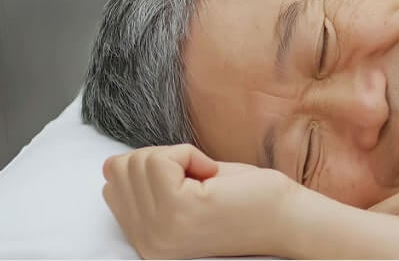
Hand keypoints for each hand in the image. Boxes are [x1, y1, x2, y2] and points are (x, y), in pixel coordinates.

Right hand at [101, 144, 302, 258]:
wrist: (288, 218)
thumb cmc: (245, 200)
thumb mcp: (184, 190)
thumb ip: (147, 181)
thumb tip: (111, 164)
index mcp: (145, 241)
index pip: (112, 185)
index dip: (154, 168)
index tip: (190, 186)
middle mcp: (146, 244)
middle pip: (122, 168)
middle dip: (165, 159)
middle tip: (202, 183)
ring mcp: (160, 232)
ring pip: (140, 160)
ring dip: (180, 157)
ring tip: (208, 183)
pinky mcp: (180, 212)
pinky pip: (163, 158)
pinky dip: (190, 154)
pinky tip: (213, 178)